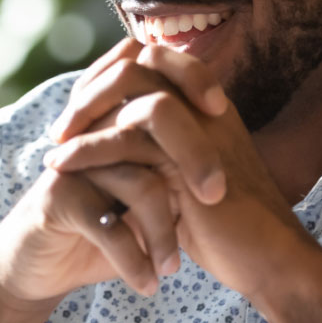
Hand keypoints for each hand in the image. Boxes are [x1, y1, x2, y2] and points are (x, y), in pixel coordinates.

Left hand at [43, 42, 316, 300]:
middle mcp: (206, 107)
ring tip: (54, 147)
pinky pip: (127, 137)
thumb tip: (116, 143)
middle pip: (139, 62)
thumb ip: (160, 154)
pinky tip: (61, 166)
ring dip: (83, 114)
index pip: (153, 61)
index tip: (79, 112)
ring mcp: (201, 128)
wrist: (267, 262)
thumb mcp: (186, 182)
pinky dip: (87, 149)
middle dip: (91, 89)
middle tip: (61, 127)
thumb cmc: (228, 229)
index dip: (110, 77)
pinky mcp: (190, 159)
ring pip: (131, 91)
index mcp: (209, 106)